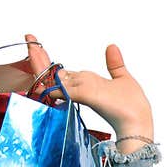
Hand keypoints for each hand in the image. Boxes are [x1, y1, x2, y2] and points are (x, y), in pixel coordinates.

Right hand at [24, 34, 153, 137]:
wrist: (136, 125)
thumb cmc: (131, 109)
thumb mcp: (123, 79)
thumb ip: (114, 63)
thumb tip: (111, 46)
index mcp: (86, 87)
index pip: (64, 74)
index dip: (50, 62)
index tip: (36, 47)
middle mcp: (81, 92)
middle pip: (56, 75)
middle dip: (40, 60)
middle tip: (29, 41)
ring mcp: (82, 95)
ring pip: (57, 79)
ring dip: (42, 64)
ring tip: (30, 49)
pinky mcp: (86, 97)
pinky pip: (66, 88)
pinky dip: (54, 82)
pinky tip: (43, 78)